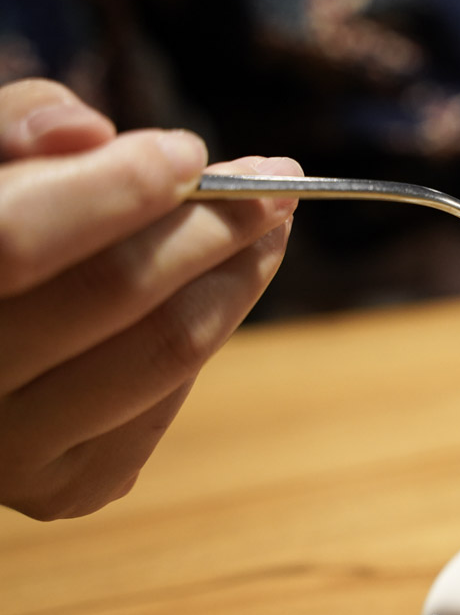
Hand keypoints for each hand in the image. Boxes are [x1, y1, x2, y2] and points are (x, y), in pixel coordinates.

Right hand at [0, 79, 300, 519]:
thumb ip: (9, 127)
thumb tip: (88, 132)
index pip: (19, 237)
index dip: (115, 189)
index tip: (190, 151)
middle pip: (113, 292)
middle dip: (212, 225)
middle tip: (277, 179)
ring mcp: (8, 455)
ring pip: (164, 350)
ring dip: (238, 277)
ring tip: (271, 224)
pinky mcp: (67, 488)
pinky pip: (169, 395)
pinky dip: (205, 328)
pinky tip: (217, 285)